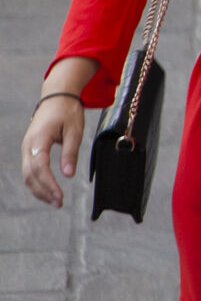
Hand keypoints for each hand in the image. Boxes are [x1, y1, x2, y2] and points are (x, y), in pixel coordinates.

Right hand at [22, 92, 86, 208]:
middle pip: (30, 175)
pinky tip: (48, 190)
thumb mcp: (74, 131)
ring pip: (27, 175)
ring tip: (55, 200)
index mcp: (38, 139)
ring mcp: (26, 148)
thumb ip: (70, 153)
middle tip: (59, 203)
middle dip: (43, 191)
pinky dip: (37, 182)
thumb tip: (68, 174)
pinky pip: (29, 170)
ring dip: (39, 189)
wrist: (57, 97)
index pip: (39, 167)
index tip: (60, 196)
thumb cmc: (67, 112)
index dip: (49, 184)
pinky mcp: (29, 150)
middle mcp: (28, 145)